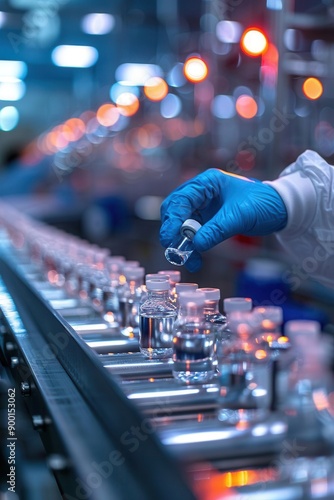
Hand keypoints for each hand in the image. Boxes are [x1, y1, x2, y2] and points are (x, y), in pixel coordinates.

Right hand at [160, 169, 287, 271]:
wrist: (281, 209)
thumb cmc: (264, 203)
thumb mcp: (240, 216)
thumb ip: (217, 229)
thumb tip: (196, 244)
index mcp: (207, 183)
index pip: (182, 199)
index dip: (173, 219)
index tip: (168, 237)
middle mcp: (202, 193)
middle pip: (176, 211)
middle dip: (173, 230)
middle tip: (172, 248)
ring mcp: (204, 207)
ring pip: (183, 225)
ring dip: (181, 243)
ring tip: (186, 260)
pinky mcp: (209, 221)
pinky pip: (194, 234)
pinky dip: (192, 247)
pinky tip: (195, 261)